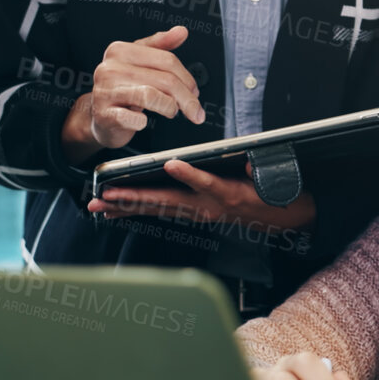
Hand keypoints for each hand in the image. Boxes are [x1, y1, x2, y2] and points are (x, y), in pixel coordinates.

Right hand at [60, 25, 206, 163]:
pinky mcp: (104, 114)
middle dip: (187, 98)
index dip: (187, 78)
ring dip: (170, 107)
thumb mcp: (140, 62)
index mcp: (120, 51)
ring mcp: (105, 91)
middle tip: (194, 110)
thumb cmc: (123, 88)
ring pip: (152, 96)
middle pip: (165, 80)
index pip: (167, 60)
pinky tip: (143, 121)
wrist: (100, 116)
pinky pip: (134, 118)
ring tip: (171, 111)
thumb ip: (160, 45)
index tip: (194, 91)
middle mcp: (110, 68)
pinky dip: (143, 122)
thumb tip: (181, 31)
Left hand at [88, 158, 316, 230]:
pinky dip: (136, 211)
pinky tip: (115, 211)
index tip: (171, 163)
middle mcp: (207, 207)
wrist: (278, 216)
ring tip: (99, 206)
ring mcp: (198, 213)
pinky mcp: (192, 213)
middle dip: (134, 198)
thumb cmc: (271, 193)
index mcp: (227, 194)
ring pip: (157, 209)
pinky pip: (160, 213)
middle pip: (167, 201)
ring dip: (127, 207)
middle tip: (107, 196)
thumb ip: (255, 170)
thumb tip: (246, 163)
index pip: (206, 182)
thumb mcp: (269, 179)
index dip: (189, 174)